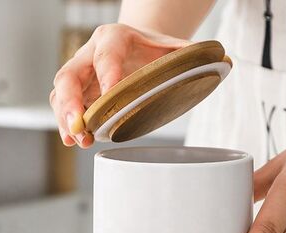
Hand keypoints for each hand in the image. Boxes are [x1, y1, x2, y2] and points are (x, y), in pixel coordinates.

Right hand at [49, 23, 188, 147]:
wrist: (137, 51)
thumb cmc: (153, 52)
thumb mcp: (172, 49)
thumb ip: (192, 55)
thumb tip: (224, 62)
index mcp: (114, 38)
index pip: (106, 55)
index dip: (107, 74)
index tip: (111, 95)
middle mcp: (89, 54)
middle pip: (69, 75)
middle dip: (71, 102)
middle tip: (80, 125)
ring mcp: (80, 75)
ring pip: (60, 94)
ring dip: (66, 119)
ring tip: (77, 140)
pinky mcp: (76, 93)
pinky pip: (63, 108)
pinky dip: (66, 125)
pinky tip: (73, 141)